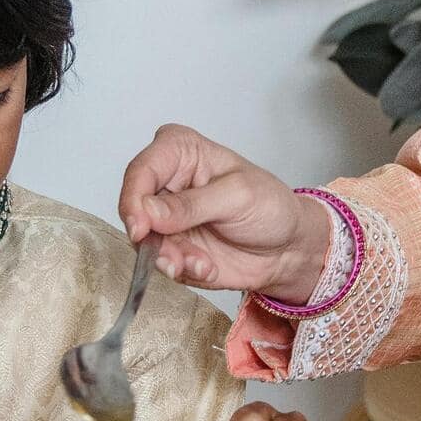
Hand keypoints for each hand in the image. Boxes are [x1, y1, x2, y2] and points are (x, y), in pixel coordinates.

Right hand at [118, 124, 330, 302]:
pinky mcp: (170, 247)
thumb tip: (148, 212)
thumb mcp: (238, 196)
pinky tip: (207, 267)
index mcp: (180, 151)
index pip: (141, 170)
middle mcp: (166, 182)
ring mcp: (165, 218)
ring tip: (201, 263)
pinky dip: (181, 269)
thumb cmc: (269, 206)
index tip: (140, 226)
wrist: (286, 248)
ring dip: (169, 258)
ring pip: (144, 240)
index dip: (134, 199)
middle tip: (172, 257)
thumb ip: (192, 204)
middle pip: (134, 207)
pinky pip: (160, 261)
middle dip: (151, 237)